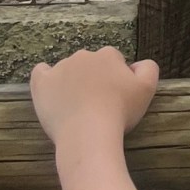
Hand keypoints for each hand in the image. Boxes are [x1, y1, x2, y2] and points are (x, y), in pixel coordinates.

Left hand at [31, 47, 160, 146]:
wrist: (88, 134)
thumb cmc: (119, 112)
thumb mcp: (147, 90)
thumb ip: (148, 68)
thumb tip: (136, 65)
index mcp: (108, 55)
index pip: (112, 61)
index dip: (114, 79)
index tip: (114, 98)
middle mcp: (84, 56)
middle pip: (90, 65)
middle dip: (93, 79)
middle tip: (97, 104)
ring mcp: (60, 68)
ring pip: (67, 70)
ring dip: (72, 82)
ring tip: (76, 108)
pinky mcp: (42, 84)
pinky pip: (40, 72)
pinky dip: (44, 77)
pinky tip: (49, 88)